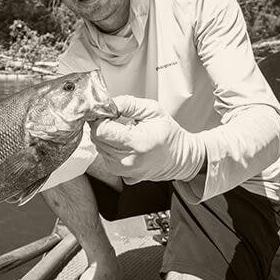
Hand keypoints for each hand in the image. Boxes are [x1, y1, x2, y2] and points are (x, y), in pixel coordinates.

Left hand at [90, 95, 204, 183]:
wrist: (182, 158)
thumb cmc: (169, 134)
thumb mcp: (153, 110)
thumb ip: (127, 104)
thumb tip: (107, 104)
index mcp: (136, 143)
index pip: (101, 130)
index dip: (101, 117)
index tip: (107, 112)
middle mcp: (127, 161)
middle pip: (97, 139)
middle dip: (103, 125)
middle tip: (117, 120)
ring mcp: (124, 171)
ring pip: (99, 148)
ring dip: (107, 137)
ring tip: (125, 132)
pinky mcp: (123, 176)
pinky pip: (106, 158)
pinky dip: (110, 149)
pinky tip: (124, 144)